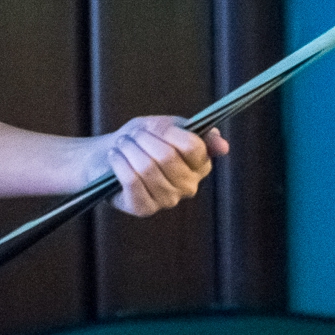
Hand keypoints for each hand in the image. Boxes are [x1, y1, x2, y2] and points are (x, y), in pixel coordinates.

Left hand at [99, 117, 226, 216]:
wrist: (111, 154)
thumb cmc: (144, 139)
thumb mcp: (169, 126)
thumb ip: (196, 131)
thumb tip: (223, 146)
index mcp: (200, 165)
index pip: (193, 147)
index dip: (168, 132)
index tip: (154, 126)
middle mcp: (188, 186)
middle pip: (167, 157)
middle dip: (144, 140)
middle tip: (132, 136)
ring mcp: (167, 200)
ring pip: (147, 169)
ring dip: (129, 150)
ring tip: (122, 145)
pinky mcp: (144, 209)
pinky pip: (132, 182)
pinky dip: (120, 164)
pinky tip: (116, 157)